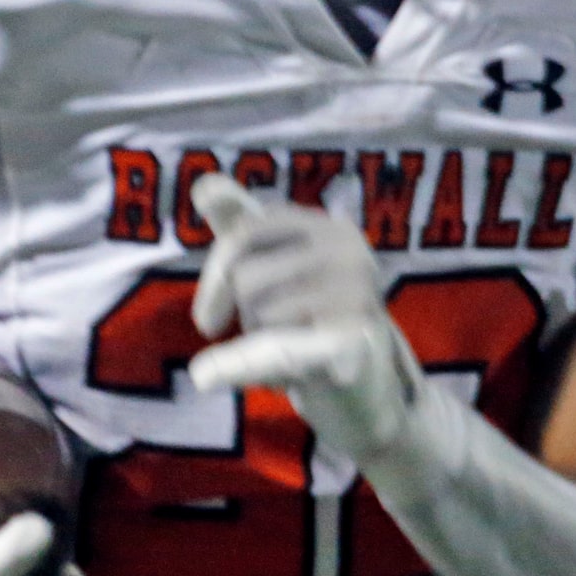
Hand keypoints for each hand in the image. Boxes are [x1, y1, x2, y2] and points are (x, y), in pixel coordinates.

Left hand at [185, 173, 427, 463]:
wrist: (371, 394)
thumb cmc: (315, 324)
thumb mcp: (280, 270)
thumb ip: (243, 225)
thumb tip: (204, 182)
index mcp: (329, 228)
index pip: (246, 232)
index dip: (218, 274)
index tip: (208, 319)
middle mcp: (348, 253)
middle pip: (247, 276)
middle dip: (245, 316)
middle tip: (272, 339)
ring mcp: (354, 298)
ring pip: (258, 314)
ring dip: (260, 347)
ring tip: (295, 355)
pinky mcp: (349, 348)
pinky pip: (278, 349)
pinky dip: (239, 365)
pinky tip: (206, 375)